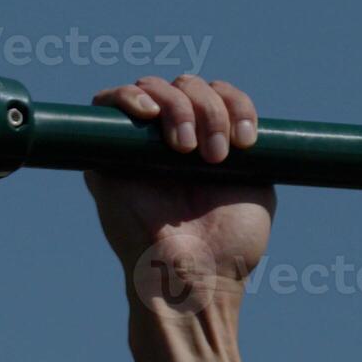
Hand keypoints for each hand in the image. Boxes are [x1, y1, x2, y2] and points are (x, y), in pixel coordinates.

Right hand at [85, 76, 273, 314]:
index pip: (219, 95)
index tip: (247, 141)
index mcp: (210, 144)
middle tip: (215, 155)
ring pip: (155, 88)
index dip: (236, 104)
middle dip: (210, 110)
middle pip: (188, 85)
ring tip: (188, 149)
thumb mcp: (257, 187)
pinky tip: (149, 114)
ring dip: (179, 108)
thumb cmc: (229, 246)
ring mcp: (139, 145)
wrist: (195, 276)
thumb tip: (240, 119)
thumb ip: (251, 150)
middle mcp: (173, 140)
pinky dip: (128, 97)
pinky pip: (104, 103)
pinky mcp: (104, 155)